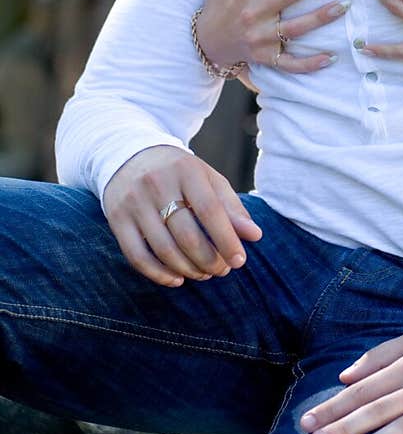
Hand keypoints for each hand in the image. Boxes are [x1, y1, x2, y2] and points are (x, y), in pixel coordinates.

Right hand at [103, 145, 262, 286]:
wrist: (130, 154)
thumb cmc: (180, 173)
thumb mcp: (208, 180)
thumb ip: (231, 207)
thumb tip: (255, 236)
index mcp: (186, 170)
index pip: (210, 211)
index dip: (227, 240)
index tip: (239, 261)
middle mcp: (157, 183)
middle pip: (186, 234)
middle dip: (208, 260)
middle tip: (221, 270)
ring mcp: (134, 201)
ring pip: (163, 248)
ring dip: (187, 269)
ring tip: (203, 273)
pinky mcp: (116, 218)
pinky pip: (136, 255)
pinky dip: (158, 274)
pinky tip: (176, 279)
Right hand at [196, 0, 346, 74]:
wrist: (207, 42)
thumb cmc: (219, 1)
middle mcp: (254, 12)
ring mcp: (261, 37)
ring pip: (295, 28)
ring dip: (320, 17)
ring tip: (344, 5)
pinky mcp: (266, 58)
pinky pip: (290, 63)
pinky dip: (310, 63)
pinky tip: (331, 57)